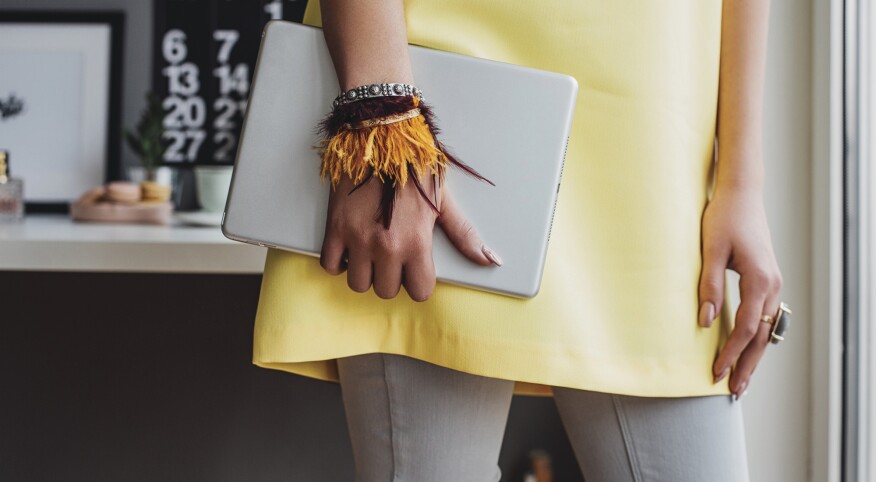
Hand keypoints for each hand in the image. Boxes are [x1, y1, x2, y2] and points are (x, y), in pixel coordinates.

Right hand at [319, 173, 501, 300]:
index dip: (418, 282)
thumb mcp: (443, 199)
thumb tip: (490, 259)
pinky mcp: (335, 227)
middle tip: (392, 257)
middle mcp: (387, 245)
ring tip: (371, 253)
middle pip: (386, 291)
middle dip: (390, 278)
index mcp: (417, 241)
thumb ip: (464, 233)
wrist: (380, 134)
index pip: (419, 291)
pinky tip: (350, 247)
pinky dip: (339, 261)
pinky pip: (330, 265)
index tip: (414, 269)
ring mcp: (358, 238)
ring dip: (365, 273)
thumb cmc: (414, 163)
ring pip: (358, 284)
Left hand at [698, 185, 782, 398]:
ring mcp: (773, 284)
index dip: (730, 353)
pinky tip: (746, 349)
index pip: (746, 328)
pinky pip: (764, 317)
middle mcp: (773, 285)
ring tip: (740, 379)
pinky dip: (756, 337)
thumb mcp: (711, 251)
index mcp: (760, 281)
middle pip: (761, 336)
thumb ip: (709, 286)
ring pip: (766, 329)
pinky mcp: (767, 280)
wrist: (742, 194)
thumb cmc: (724, 219)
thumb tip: (706, 321)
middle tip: (734, 392)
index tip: (715, 373)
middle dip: (747, 365)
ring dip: (753, 355)